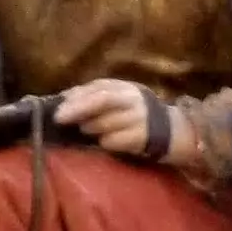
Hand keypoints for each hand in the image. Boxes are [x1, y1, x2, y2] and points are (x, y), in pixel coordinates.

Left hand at [55, 79, 199, 165]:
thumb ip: (94, 95)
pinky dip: (105, 142)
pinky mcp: (142, 138)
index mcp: (125, 87)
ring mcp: (139, 118)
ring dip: (90, 128)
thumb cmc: (136, 115)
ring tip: (89, 131)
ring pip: (104, 123)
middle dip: (77, 109)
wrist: (173, 131)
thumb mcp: (119, 98)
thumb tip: (64, 97)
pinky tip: (107, 142)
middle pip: (102, 101)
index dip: (76, 97)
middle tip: (59, 119)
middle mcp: (133, 100)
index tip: (57, 108)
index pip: (98, 89)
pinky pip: (113, 141)